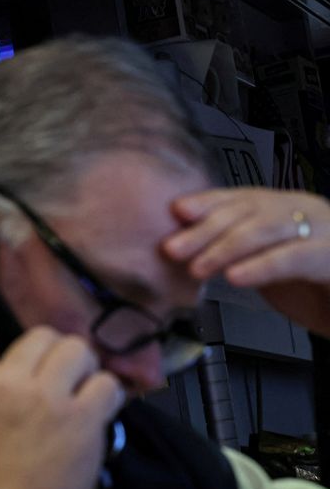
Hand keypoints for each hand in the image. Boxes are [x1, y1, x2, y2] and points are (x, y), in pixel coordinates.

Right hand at [0, 254, 124, 488]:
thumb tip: (15, 371)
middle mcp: (9, 384)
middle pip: (44, 336)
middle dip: (54, 355)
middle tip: (55, 382)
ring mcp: (47, 400)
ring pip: (78, 351)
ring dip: (82, 370)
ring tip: (76, 397)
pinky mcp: (81, 419)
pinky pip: (106, 385)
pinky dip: (105, 398)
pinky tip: (94, 417)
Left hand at [164, 188, 329, 336]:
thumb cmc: (316, 291)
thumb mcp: (265, 267)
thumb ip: (235, 253)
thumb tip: (187, 247)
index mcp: (287, 209)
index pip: (241, 197)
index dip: (207, 202)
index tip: (176, 211)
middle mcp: (306, 212)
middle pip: (248, 211)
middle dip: (205, 230)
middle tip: (174, 248)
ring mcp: (324, 231)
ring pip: (268, 229)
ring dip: (225, 248)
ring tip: (198, 267)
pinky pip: (296, 257)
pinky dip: (262, 266)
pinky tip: (236, 277)